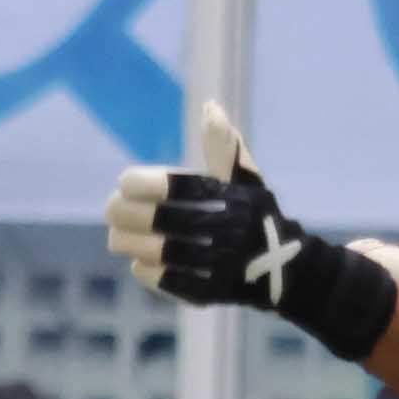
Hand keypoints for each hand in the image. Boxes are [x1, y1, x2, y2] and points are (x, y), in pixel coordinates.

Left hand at [105, 160, 398, 359]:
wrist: (285, 271)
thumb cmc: (254, 214)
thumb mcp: (246, 178)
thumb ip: (224, 145)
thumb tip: (209, 106)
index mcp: (232, 197)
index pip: (177, 187)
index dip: (141, 183)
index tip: (124, 181)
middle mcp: (227, 230)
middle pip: (157, 219)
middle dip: (123, 211)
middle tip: (113, 207)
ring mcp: (218, 265)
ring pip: (153, 251)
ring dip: (126, 241)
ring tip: (117, 235)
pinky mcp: (209, 292)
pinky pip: (161, 279)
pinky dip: (143, 268)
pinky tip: (140, 258)